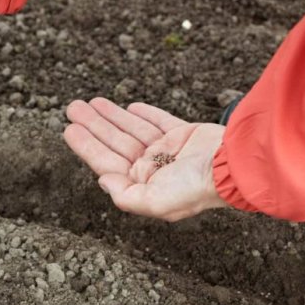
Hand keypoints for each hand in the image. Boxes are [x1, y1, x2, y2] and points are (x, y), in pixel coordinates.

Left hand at [64, 98, 228, 221]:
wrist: (235, 166)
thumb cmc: (196, 188)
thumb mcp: (155, 203)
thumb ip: (125, 196)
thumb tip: (102, 180)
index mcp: (143, 185)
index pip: (107, 162)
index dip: (86, 146)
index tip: (69, 129)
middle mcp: (154, 169)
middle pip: (115, 143)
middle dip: (93, 125)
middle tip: (73, 107)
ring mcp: (169, 151)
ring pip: (132, 130)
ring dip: (111, 116)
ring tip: (91, 101)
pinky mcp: (186, 135)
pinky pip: (159, 121)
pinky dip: (144, 114)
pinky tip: (129, 107)